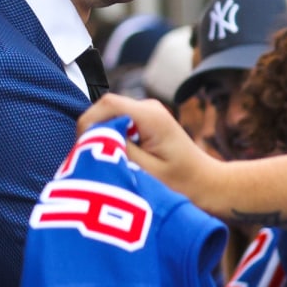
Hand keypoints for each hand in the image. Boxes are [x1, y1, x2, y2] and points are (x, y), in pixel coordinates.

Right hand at [78, 95, 224, 207]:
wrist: (205, 181)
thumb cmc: (181, 181)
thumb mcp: (145, 170)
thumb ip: (118, 149)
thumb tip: (90, 138)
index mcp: (151, 117)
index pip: (108, 104)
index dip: (88, 122)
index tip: (81, 147)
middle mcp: (149, 108)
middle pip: (105, 107)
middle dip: (91, 129)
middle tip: (85, 156)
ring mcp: (147, 112)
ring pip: (108, 113)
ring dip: (99, 132)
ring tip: (99, 157)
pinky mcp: (144, 120)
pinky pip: (116, 120)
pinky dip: (108, 134)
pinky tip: (111, 154)